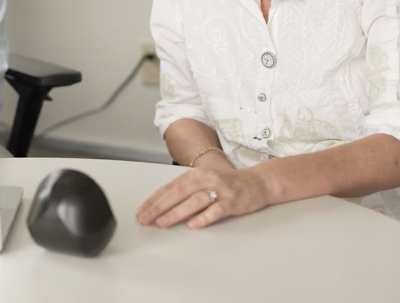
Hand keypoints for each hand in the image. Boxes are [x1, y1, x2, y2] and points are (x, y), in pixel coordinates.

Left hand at [135, 166, 272, 229]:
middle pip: (178, 193)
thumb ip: (185, 191)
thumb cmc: (227, 184)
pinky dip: (204, 217)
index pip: (170, 187)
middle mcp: (206, 179)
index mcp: (195, 174)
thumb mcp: (203, 182)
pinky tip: (193, 225)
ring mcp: (221, 190)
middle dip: (159, 207)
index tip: (141, 211)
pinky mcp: (233, 201)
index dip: (154, 200)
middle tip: (145, 219)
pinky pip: (217, 210)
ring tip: (163, 223)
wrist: (258, 181)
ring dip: (177, 213)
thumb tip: (160, 206)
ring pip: (195, 201)